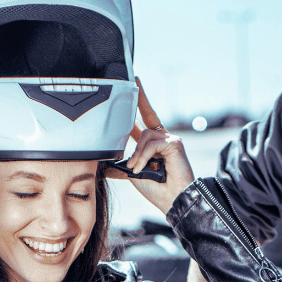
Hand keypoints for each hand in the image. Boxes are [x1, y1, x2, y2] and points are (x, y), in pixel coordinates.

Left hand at [109, 80, 193, 214]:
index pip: (144, 122)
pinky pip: (152, 142)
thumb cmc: (157, 191)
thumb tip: (105, 164)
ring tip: (137, 169)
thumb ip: (122, 166)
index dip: (139, 105)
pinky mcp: (175, 143)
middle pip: (148, 115)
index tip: (134, 87)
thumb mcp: (133, 175)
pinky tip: (143, 168)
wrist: (173, 201)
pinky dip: (144, 156)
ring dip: (137, 154)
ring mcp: (170, 139)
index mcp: (153, 146)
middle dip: (141, 98)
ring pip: (145, 135)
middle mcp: (163, 139)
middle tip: (135, 80)